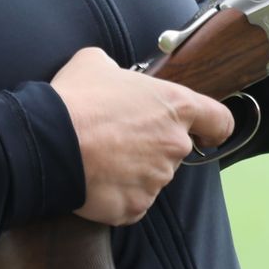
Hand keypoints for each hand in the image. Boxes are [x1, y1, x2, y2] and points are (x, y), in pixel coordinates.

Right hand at [50, 46, 233, 225]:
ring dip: (133, 168)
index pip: (220, 121)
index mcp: (175, 106)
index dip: (213, 127)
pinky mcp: (136, 207)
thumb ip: (119, 70)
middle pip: (175, 148)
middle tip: (118, 137)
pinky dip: (117, 192)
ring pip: (151, 175)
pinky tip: (94, 178)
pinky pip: (132, 200)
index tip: (205, 132)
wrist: (49, 142)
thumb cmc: (76, 98)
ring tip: (99, 157)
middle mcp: (174, 145)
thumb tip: (115, 76)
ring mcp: (157, 180)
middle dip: (151, 145)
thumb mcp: (96, 62)